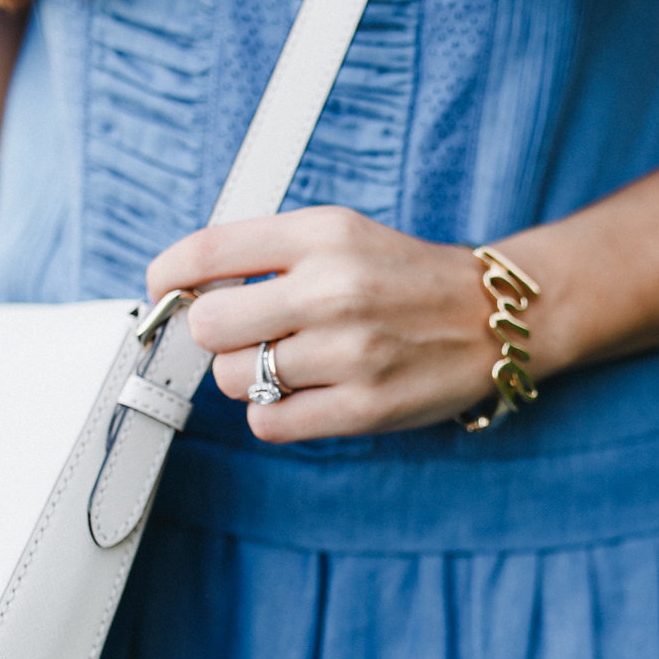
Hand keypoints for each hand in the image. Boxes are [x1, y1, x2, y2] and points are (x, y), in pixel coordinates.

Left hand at [146, 207, 510, 441]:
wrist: (491, 318)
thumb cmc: (404, 278)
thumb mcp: (341, 234)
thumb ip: (268, 253)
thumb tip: (187, 287)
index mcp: (324, 234)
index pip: (209, 251)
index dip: (169, 275)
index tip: (166, 288)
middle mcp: (335, 289)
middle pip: (210, 325)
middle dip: (215, 333)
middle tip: (243, 332)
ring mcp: (349, 352)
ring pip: (234, 379)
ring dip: (247, 376)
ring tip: (289, 362)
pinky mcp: (362, 407)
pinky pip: (267, 423)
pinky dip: (272, 413)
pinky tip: (303, 392)